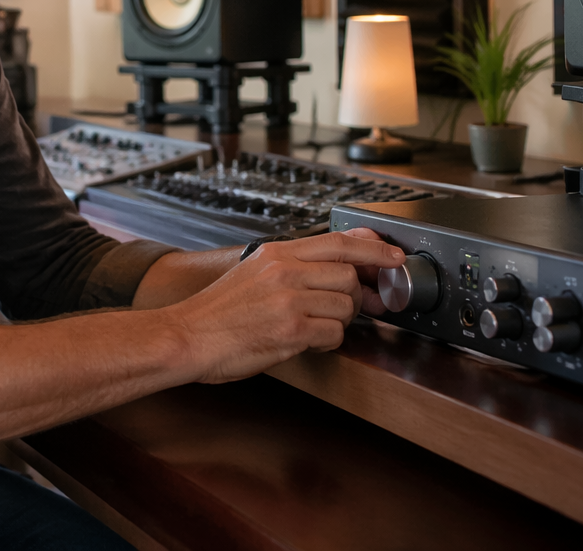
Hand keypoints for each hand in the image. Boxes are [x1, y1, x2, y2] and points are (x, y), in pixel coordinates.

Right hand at [167, 227, 402, 383]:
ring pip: (346, 306)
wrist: (188, 336)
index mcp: (277, 254)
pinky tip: (309, 340)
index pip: (338, 242)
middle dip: (357, 296)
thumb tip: (339, 266)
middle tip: (353, 308)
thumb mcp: (253, 272)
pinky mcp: (290, 330)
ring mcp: (288, 300)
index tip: (393, 257)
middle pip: (348, 276)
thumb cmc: (219, 311)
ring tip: (319, 325)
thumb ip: (293, 265)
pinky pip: (333, 334)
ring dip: (341, 321)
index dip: (373, 249)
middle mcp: (284, 271)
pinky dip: (328, 341)